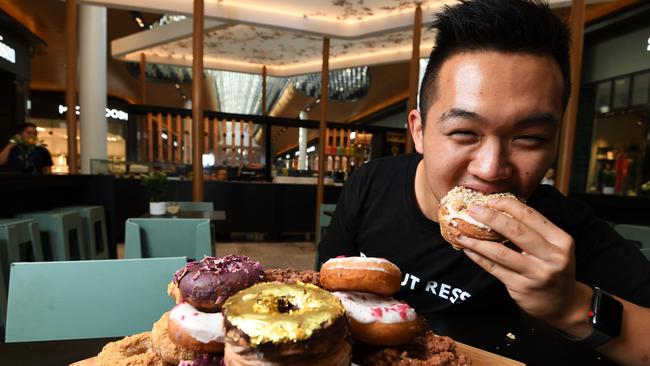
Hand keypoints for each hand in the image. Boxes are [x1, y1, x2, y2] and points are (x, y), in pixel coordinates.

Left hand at [456, 197, 592, 335]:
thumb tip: (500, 209)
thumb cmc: (553, 268)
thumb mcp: (554, 247)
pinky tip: (468, 249)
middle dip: (491, 217)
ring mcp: (536, 274)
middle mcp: (551, 257)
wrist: (564, 304)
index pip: (532, 216)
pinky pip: (494, 268)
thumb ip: (533, 230)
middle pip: (516, 231)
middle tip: (473, 210)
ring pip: (500, 252)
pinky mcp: (521, 288)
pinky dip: (478, 257)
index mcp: (561, 241)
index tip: (490, 200)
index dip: (509, 205)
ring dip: (477, 241)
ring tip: (461, 232)